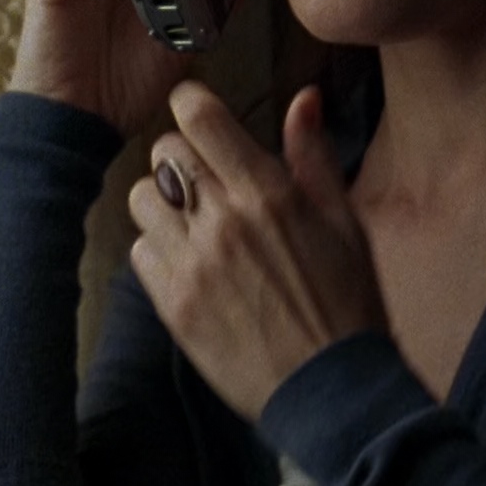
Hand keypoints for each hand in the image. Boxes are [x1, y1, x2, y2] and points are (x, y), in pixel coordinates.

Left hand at [128, 81, 388, 420]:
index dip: (191, 104)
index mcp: (267, 193)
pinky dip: (157, 250)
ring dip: (162, 202)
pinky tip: (189, 263)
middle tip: (203, 175)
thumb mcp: (344, 221)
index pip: (199, 117)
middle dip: (182, 154)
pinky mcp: (173, 304)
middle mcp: (223, 221)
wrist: (330, 386)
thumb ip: (313, 155)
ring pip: (140, 198)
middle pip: (164, 151)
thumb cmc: (345, 301)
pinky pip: (139, 251)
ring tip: (192, 221)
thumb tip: (303, 99)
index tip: (196, 111)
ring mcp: (193, 264)